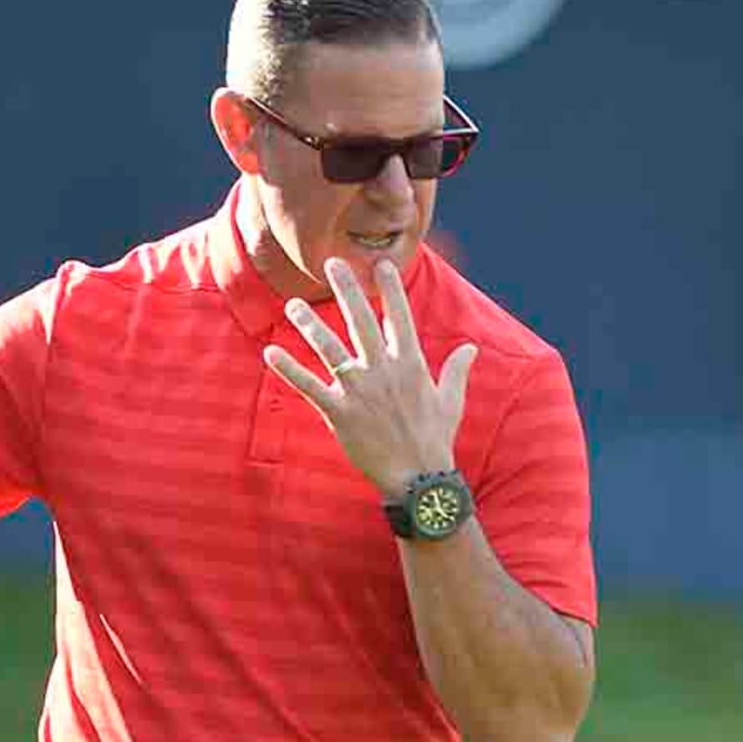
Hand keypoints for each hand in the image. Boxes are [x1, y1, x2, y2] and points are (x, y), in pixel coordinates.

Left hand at [263, 257, 476, 498]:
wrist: (418, 478)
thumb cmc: (435, 438)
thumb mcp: (451, 400)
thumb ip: (457, 370)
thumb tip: (471, 348)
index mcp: (411, 363)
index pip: (399, 316)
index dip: (390, 289)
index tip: (381, 264)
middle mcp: (383, 370)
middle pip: (361, 320)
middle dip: (347, 289)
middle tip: (332, 263)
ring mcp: (359, 390)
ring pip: (330, 348)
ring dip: (309, 323)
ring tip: (293, 304)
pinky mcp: (339, 412)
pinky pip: (309, 386)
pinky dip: (289, 369)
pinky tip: (271, 352)